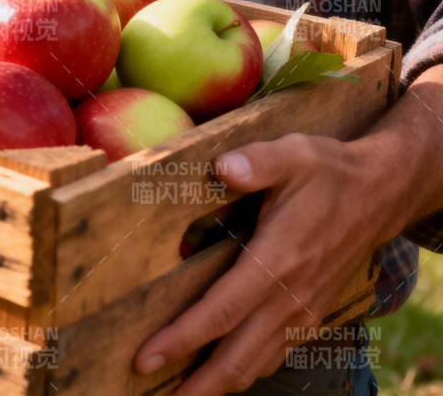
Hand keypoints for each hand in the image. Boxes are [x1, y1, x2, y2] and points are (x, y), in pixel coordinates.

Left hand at [134, 132, 409, 394]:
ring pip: (257, 363)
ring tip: (180, 393)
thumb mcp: (294, 154)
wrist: (380, 193)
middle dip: (197, 383)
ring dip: (219, 383)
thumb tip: (224, 167)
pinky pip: (274, 354)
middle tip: (152, 395)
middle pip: (238, 356)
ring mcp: (302, 311)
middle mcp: (290, 296)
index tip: (145, 358)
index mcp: (278, 261)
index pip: (222, 311)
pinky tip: (219, 374)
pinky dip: (244, 370)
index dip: (182, 339)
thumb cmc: (328, 173)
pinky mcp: (309, 314)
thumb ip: (257, 161)